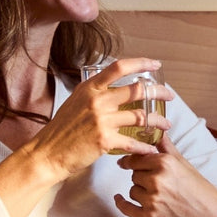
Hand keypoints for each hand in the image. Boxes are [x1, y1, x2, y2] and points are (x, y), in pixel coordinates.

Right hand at [16, 58, 173, 180]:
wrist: (48, 153)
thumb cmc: (61, 130)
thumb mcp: (75, 102)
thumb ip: (94, 94)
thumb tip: (112, 89)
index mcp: (90, 88)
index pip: (119, 67)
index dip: (141, 63)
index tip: (155, 65)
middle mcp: (97, 100)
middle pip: (137, 90)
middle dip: (158, 92)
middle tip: (169, 96)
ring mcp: (102, 120)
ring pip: (140, 116)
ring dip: (157, 121)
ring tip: (166, 125)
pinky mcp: (105, 140)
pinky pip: (133, 142)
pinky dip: (145, 146)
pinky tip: (152, 148)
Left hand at [114, 137, 216, 216]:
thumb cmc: (203, 193)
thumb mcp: (186, 165)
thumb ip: (167, 148)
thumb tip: (157, 131)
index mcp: (166, 163)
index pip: (136, 158)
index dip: (132, 161)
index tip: (126, 162)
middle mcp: (157, 180)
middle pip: (134, 175)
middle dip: (142, 178)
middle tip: (160, 185)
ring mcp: (152, 200)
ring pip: (132, 190)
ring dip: (140, 193)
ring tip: (160, 197)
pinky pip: (126, 208)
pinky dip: (122, 203)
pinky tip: (119, 199)